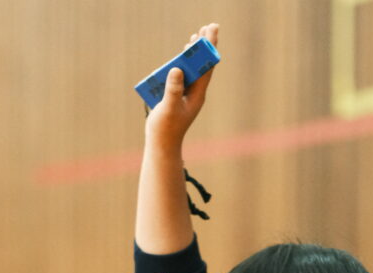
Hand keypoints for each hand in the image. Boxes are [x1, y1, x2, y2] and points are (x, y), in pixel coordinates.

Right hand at [144, 24, 219, 150]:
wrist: (162, 145)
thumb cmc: (166, 129)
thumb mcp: (169, 109)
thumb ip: (173, 90)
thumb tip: (177, 69)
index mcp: (197, 95)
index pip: (206, 67)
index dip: (209, 48)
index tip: (211, 31)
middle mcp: (195, 93)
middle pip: (202, 65)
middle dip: (204, 47)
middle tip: (207, 27)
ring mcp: (187, 95)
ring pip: (193, 70)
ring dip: (193, 53)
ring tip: (195, 37)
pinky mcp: (178, 97)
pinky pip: (183, 77)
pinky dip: (182, 64)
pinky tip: (181, 56)